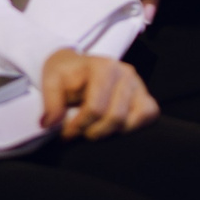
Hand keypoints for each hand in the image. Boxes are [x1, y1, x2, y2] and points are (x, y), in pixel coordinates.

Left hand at [39, 50, 157, 139]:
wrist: (76, 67)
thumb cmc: (65, 75)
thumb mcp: (51, 81)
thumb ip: (50, 102)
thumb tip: (50, 123)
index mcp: (103, 67)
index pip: (95, 108)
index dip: (78, 126)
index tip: (66, 133)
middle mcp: (125, 72)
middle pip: (115, 117)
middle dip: (93, 131)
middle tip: (80, 132)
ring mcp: (138, 84)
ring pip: (130, 121)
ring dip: (109, 131)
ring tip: (94, 127)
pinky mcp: (145, 95)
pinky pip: (149, 115)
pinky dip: (133, 125)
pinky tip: (115, 125)